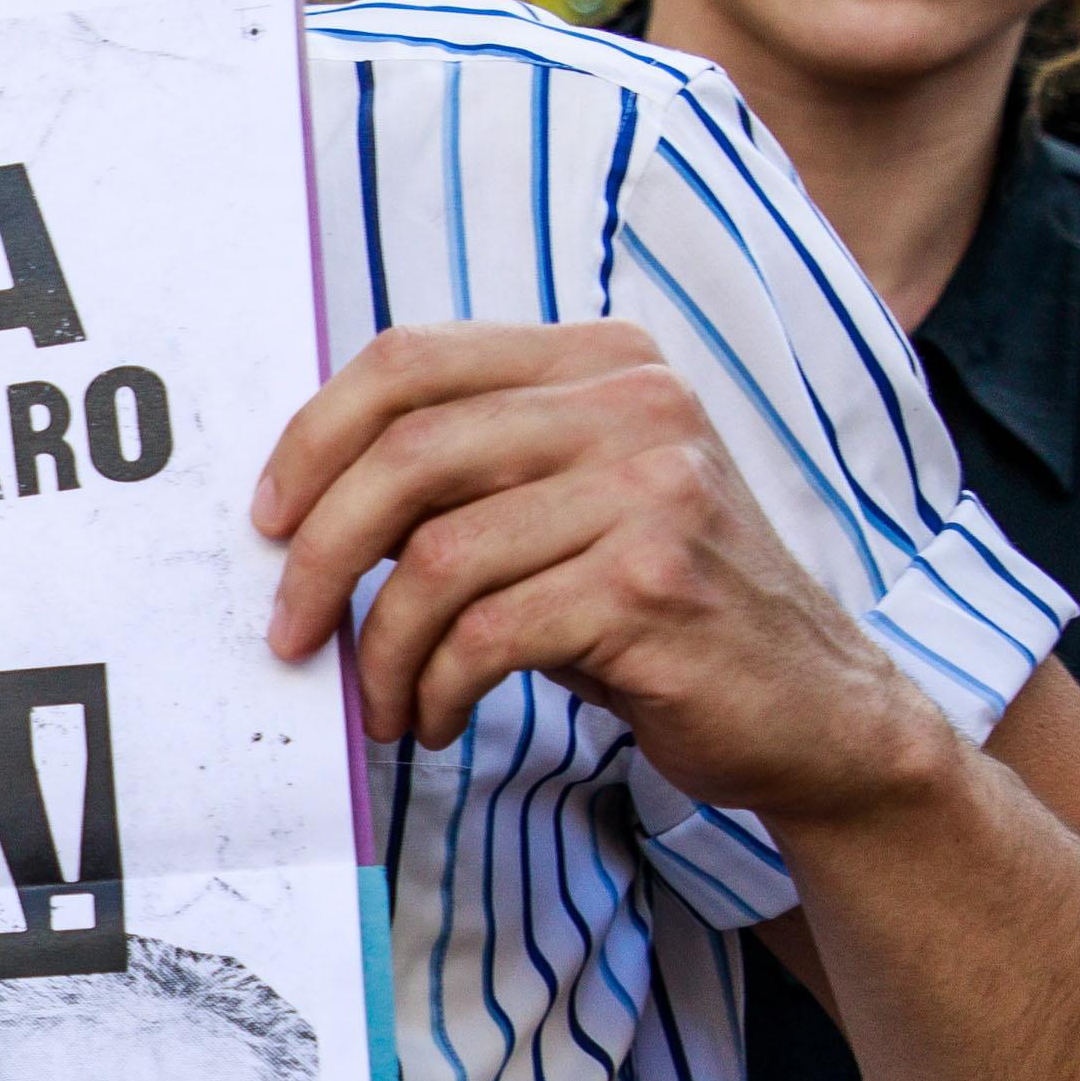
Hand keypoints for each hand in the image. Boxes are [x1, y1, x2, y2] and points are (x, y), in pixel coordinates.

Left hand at [255, 319, 947, 827]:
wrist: (810, 708)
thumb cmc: (653, 610)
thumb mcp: (564, 508)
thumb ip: (465, 473)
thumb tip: (297, 498)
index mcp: (600, 360)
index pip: (409, 359)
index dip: (313, 438)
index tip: (268, 522)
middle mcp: (635, 403)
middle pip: (406, 454)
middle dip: (318, 555)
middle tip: (290, 632)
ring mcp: (655, 489)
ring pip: (435, 559)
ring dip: (381, 651)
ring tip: (384, 702)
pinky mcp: (656, 584)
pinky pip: (485, 635)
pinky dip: (435, 690)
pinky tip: (438, 721)